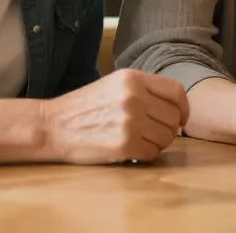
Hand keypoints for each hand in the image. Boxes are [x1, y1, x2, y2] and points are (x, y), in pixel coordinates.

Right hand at [39, 68, 189, 163]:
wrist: (52, 126)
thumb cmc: (85, 107)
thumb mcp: (115, 84)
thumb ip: (144, 89)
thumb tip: (176, 106)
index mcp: (133, 78)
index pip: (176, 92)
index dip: (183, 108)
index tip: (181, 119)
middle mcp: (134, 97)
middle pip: (173, 118)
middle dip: (167, 129)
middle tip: (151, 134)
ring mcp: (129, 121)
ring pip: (166, 137)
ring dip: (157, 143)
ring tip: (139, 141)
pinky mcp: (123, 145)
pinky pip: (152, 153)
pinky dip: (146, 155)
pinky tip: (131, 151)